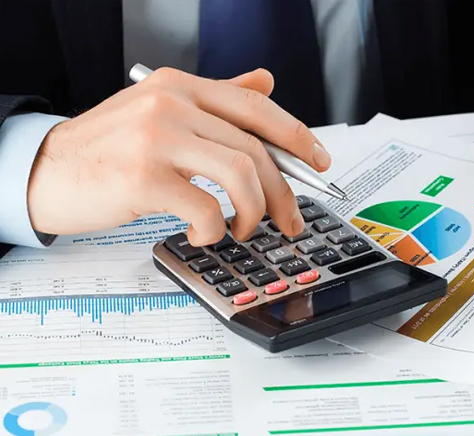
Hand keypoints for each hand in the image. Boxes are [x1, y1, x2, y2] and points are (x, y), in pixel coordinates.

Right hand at [27, 67, 330, 245]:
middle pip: (256, 148)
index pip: (257, 107)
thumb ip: (215, 98)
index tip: (321, 163)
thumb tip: (266, 82)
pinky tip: (204, 234)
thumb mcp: (160, 111)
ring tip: (243, 229)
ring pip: (241, 175)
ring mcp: (157, 138)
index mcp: (181, 85)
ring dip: (254, 212)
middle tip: (290, 220)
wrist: (43, 170)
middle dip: (284, 192)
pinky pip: (206, 208)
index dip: (298, 137)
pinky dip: (214, 231)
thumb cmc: (106, 148)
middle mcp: (172, 104)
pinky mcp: (143, 177)